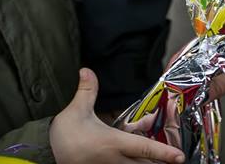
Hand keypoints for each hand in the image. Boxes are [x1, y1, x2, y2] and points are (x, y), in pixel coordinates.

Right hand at [50, 69, 185, 163]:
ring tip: (156, 159)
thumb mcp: (75, 111)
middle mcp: (114, 161)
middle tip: (174, 158)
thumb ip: (86, 90)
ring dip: (147, 163)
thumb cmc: (63, 135)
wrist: (44, 154)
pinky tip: (134, 159)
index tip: (180, 157)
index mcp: (113, 144)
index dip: (164, 152)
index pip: (144, 149)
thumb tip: (86, 70)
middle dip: (160, 162)